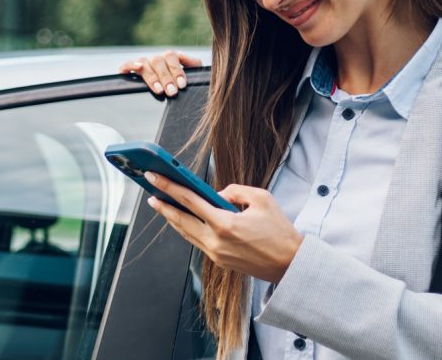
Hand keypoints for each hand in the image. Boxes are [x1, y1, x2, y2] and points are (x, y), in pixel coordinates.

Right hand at [118, 50, 202, 97]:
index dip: (176, 70)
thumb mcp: (190, 76)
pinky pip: (127, 64)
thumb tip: (192, 61)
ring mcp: (142, 64)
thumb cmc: (179, 86)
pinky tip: (138, 69)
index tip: (182, 84)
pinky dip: (131, 65)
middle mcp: (156, 60)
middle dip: (166, 77)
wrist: (165, 96)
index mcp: (170, 58)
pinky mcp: (129, 71)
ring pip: (144, 63)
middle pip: (158, 61)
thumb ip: (194, 65)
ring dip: (152, 76)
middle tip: (172, 91)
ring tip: (159, 90)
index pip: (172, 57)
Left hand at [144, 173, 302, 283]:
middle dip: (163, 205)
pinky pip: (197, 242)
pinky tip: (183, 220)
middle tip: (150, 193)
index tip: (154, 177)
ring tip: (162, 205)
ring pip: (186, 233)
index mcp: (225, 224)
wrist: (291, 264)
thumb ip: (235, 191)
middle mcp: (216, 241)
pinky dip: (187, 230)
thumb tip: (216, 194)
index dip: (168, 186)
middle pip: (180, 220)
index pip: (189, 200)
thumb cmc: (280, 230)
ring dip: (172, 218)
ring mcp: (216, 254)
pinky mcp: (219, 262)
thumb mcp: (262, 199)